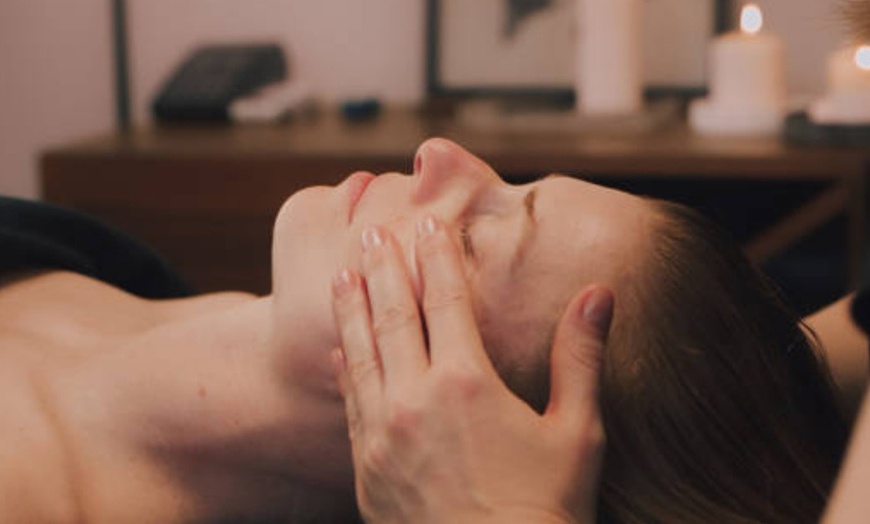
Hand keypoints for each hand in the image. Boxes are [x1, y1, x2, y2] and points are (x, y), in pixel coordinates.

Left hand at [331, 216, 612, 523]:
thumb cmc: (545, 509)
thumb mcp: (576, 432)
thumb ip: (578, 357)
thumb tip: (598, 294)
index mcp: (468, 384)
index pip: (446, 301)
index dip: (436, 257)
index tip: (427, 222)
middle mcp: (416, 400)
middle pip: (393, 316)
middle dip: (384, 268)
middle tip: (373, 231)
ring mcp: (384, 435)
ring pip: (361, 354)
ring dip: (350, 309)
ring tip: (341, 273)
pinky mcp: (366, 468)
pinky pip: (351, 403)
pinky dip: (344, 368)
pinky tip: (337, 350)